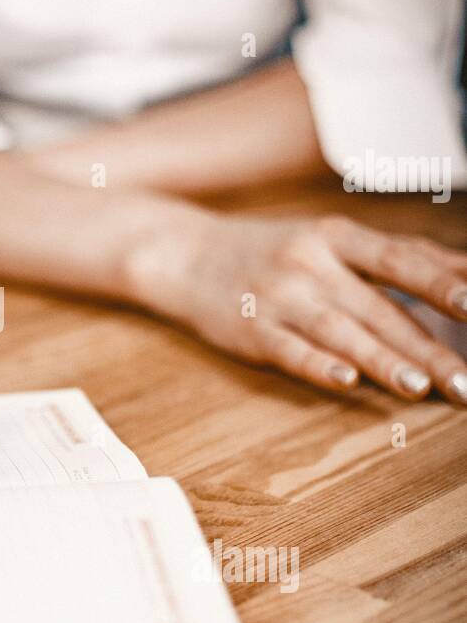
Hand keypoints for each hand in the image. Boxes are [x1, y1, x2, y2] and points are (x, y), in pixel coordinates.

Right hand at [128, 209, 466, 401]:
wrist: (185, 254)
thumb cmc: (271, 251)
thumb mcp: (329, 239)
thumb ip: (393, 258)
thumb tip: (466, 274)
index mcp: (336, 236)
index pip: (401, 259)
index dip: (443, 283)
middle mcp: (310, 263)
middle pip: (380, 308)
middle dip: (429, 346)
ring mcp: (279, 297)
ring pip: (340, 332)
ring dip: (383, 360)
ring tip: (422, 387)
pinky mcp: (250, 329)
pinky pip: (289, 350)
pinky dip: (318, 365)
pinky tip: (345, 382)